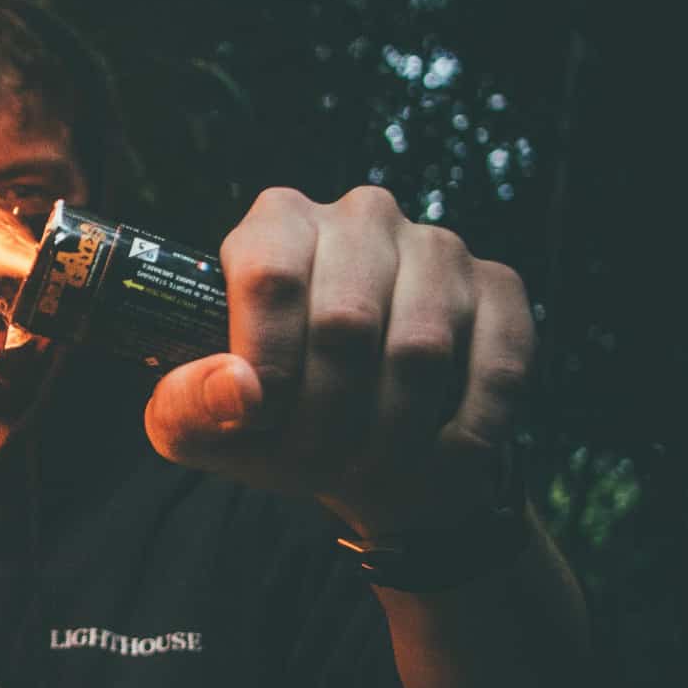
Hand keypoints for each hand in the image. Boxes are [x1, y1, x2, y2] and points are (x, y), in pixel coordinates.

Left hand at [142, 186, 533, 535]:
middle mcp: (360, 218)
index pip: (271, 274)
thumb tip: (236, 390)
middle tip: (316, 465)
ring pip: (421, 347)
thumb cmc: (266, 425)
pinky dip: (462, 431)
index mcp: (276, 224)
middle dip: (327, 415)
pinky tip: (433, 460)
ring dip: (391, 432)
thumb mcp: (198, 426)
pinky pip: (494, 364)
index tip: (260, 420)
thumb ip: (187, 406)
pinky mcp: (500, 290)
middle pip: (346, 320)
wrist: (361, 455)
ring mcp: (438, 248)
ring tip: (366, 469)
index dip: (266, 359)